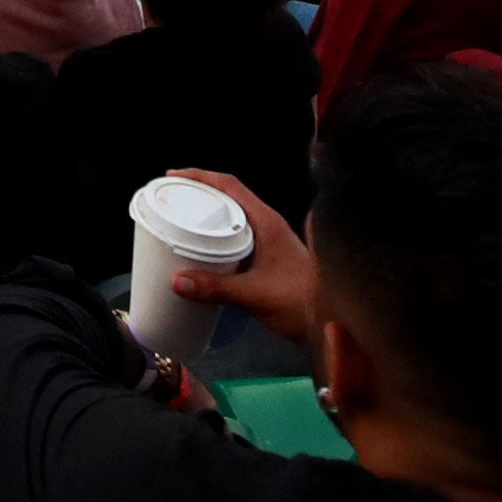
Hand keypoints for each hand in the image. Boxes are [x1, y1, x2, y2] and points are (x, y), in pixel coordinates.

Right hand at [164, 168, 321, 346]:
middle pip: (229, 198)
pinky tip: (201, 255)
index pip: (230, 186)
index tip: (172, 178)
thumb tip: (176, 281)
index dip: (199, 176)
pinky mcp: (265, 261)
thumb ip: (216, 288)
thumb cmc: (301, 302)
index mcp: (267, 222)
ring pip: (232, 220)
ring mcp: (268, 244)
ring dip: (206, 219)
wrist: (330, 324)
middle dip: (198, 196)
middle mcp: (268, 227)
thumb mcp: (255, 294)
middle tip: (170, 202)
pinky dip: (214, 240)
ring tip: (179, 226)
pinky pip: (234, 240)